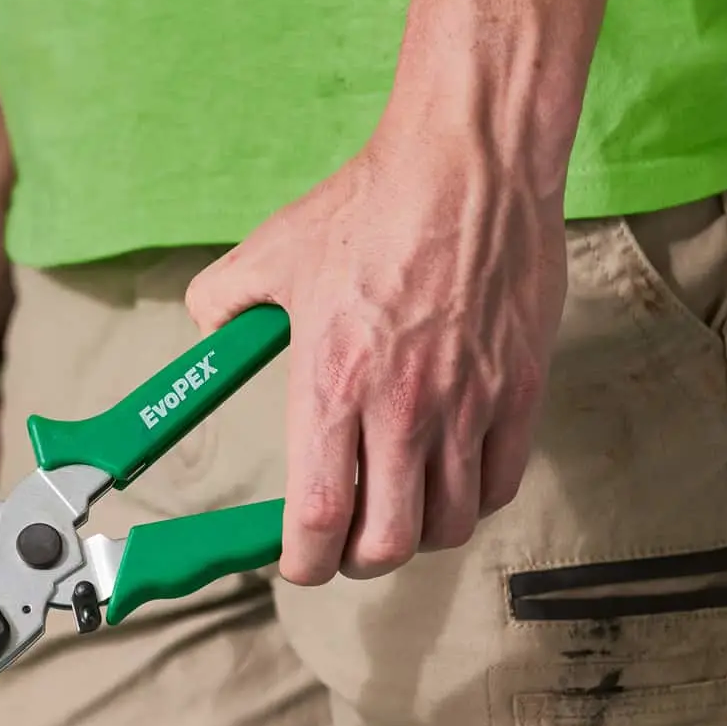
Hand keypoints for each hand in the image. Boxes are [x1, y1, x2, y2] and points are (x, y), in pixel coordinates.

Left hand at [185, 119, 568, 584]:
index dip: (305, 561)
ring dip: (417, 534)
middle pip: (387, 542)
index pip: (320, 516)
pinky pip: (500, 484)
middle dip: (357, 560)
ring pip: (449, 525)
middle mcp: (401, 408)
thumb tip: (206, 331)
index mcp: (332, 384)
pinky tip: (451, 477)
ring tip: (398, 511)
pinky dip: (473, 499)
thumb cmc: (370, 207)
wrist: (468, 164)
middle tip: (346, 545)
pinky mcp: (521, 392)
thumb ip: (223, 303)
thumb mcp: (271, 252)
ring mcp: (468, 405)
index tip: (297, 560)